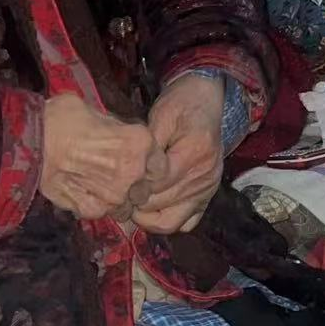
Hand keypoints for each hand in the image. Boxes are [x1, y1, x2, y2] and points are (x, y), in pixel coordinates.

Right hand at [39, 94, 155, 218]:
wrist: (32, 140)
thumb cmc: (64, 119)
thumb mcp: (101, 114)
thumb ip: (120, 131)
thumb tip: (122, 137)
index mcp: (141, 143)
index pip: (161, 165)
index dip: (148, 167)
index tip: (137, 166)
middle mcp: (135, 171)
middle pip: (145, 189)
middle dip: (134, 186)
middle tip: (114, 177)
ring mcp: (115, 195)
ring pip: (126, 207)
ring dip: (116, 201)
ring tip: (97, 188)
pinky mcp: (93, 210)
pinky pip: (103, 214)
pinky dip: (95, 207)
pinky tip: (83, 194)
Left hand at [132, 73, 225, 233]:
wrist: (206, 101)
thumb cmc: (181, 105)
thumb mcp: (162, 115)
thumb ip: (148, 146)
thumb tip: (131, 173)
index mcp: (194, 153)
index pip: (157, 183)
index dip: (133, 185)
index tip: (117, 180)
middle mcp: (204, 177)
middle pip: (160, 204)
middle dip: (135, 202)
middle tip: (116, 194)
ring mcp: (207, 190)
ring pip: (171, 222)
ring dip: (147, 218)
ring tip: (132, 203)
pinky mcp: (207, 197)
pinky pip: (186, 223)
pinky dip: (166, 220)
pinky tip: (151, 208)